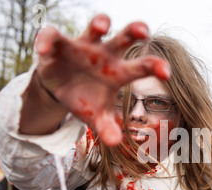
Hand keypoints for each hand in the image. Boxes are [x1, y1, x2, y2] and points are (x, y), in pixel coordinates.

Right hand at [34, 14, 170, 145]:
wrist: (61, 88)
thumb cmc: (87, 98)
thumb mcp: (97, 115)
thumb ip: (107, 127)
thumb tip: (115, 142)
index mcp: (119, 72)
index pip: (142, 66)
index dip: (155, 66)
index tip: (167, 73)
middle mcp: (106, 54)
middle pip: (124, 38)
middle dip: (133, 31)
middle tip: (143, 31)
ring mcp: (84, 45)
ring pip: (94, 29)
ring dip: (99, 23)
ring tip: (102, 26)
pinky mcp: (59, 43)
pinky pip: (53, 36)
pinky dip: (47, 40)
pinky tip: (44, 50)